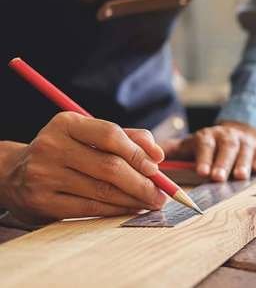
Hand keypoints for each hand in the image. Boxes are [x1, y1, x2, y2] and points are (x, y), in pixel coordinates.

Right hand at [0, 112, 166, 223]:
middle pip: (109, 166)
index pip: (110, 135)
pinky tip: (130, 209)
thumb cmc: (66, 150)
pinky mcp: (43, 201)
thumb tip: (157, 154)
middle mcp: (53, 146)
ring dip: (133, 199)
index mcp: (67, 123)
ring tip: (151, 202)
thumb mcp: (89, 135)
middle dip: (142, 182)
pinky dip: (115, 210)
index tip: (157, 166)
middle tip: (161, 193)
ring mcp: (45, 175)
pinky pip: (89, 208)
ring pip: (102, 190)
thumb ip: (127, 138)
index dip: (138, 152)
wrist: (16, 173)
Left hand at [162, 122, 255, 181]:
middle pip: (225, 147)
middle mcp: (226, 136)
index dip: (204, 157)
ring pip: (244, 150)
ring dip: (242, 163)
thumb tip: (150, 158)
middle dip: (222, 162)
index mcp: (207, 136)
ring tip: (239, 177)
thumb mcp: (190, 145)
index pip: (205, 144)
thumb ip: (173, 151)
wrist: (234, 133)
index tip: (201, 172)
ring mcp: (243, 142)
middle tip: (218, 178)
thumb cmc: (207, 145)